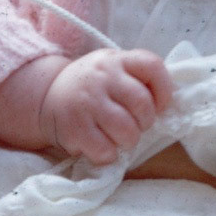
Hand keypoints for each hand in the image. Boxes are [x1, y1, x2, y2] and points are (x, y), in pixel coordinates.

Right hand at [40, 49, 172, 163]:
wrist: (46, 96)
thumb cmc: (93, 88)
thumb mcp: (114, 70)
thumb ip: (138, 80)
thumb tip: (168, 108)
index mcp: (117, 60)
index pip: (152, 66)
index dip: (164, 90)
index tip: (160, 105)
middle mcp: (102, 76)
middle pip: (143, 104)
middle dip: (145, 122)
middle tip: (135, 125)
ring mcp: (87, 102)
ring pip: (127, 131)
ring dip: (129, 140)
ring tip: (119, 137)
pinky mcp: (74, 128)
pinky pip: (105, 150)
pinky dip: (109, 155)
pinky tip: (102, 146)